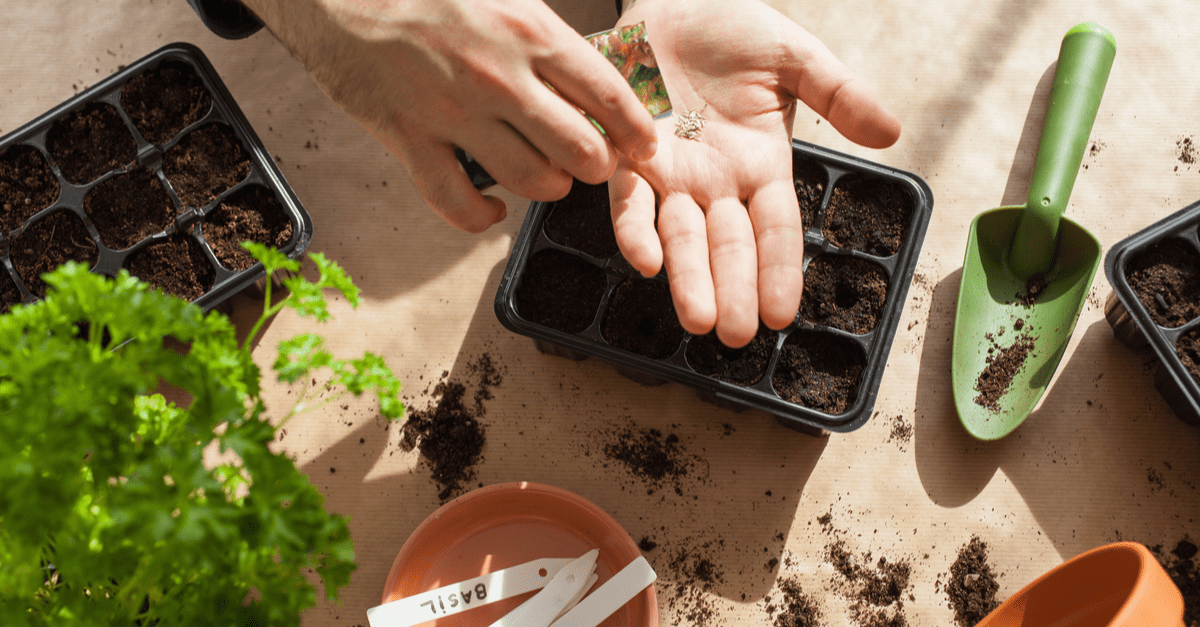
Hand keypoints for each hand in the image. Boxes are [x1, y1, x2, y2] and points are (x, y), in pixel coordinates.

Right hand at [241, 0, 657, 232]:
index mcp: (527, 31)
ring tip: (546, 175)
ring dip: (547, 187)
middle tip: (591, 161)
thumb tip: (592, 71)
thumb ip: (546, 33)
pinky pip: (456, 203)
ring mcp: (452, 113)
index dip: (635, 130)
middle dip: (596, 166)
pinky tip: (492, 209)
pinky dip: (481, 217)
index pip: (607, 94)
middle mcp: (497, 77)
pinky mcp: (408, 140)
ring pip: (530, 181)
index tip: (643, 145)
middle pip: (579, 151)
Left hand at [610, 0, 899, 346]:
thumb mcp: (796, 57)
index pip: (776, 230)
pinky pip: (630, 199)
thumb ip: (839, 93)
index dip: (779, 271)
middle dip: (732, 290)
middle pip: (728, 245)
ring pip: (680, 236)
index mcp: (762, 165)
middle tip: (734, 335)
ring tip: (697, 318)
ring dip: (687, 278)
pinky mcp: (628, 154)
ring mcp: (672, 173)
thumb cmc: (734, 27)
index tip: (782, 314)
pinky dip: (634, 228)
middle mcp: (716, 181)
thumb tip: (891, 134)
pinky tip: (644, 260)